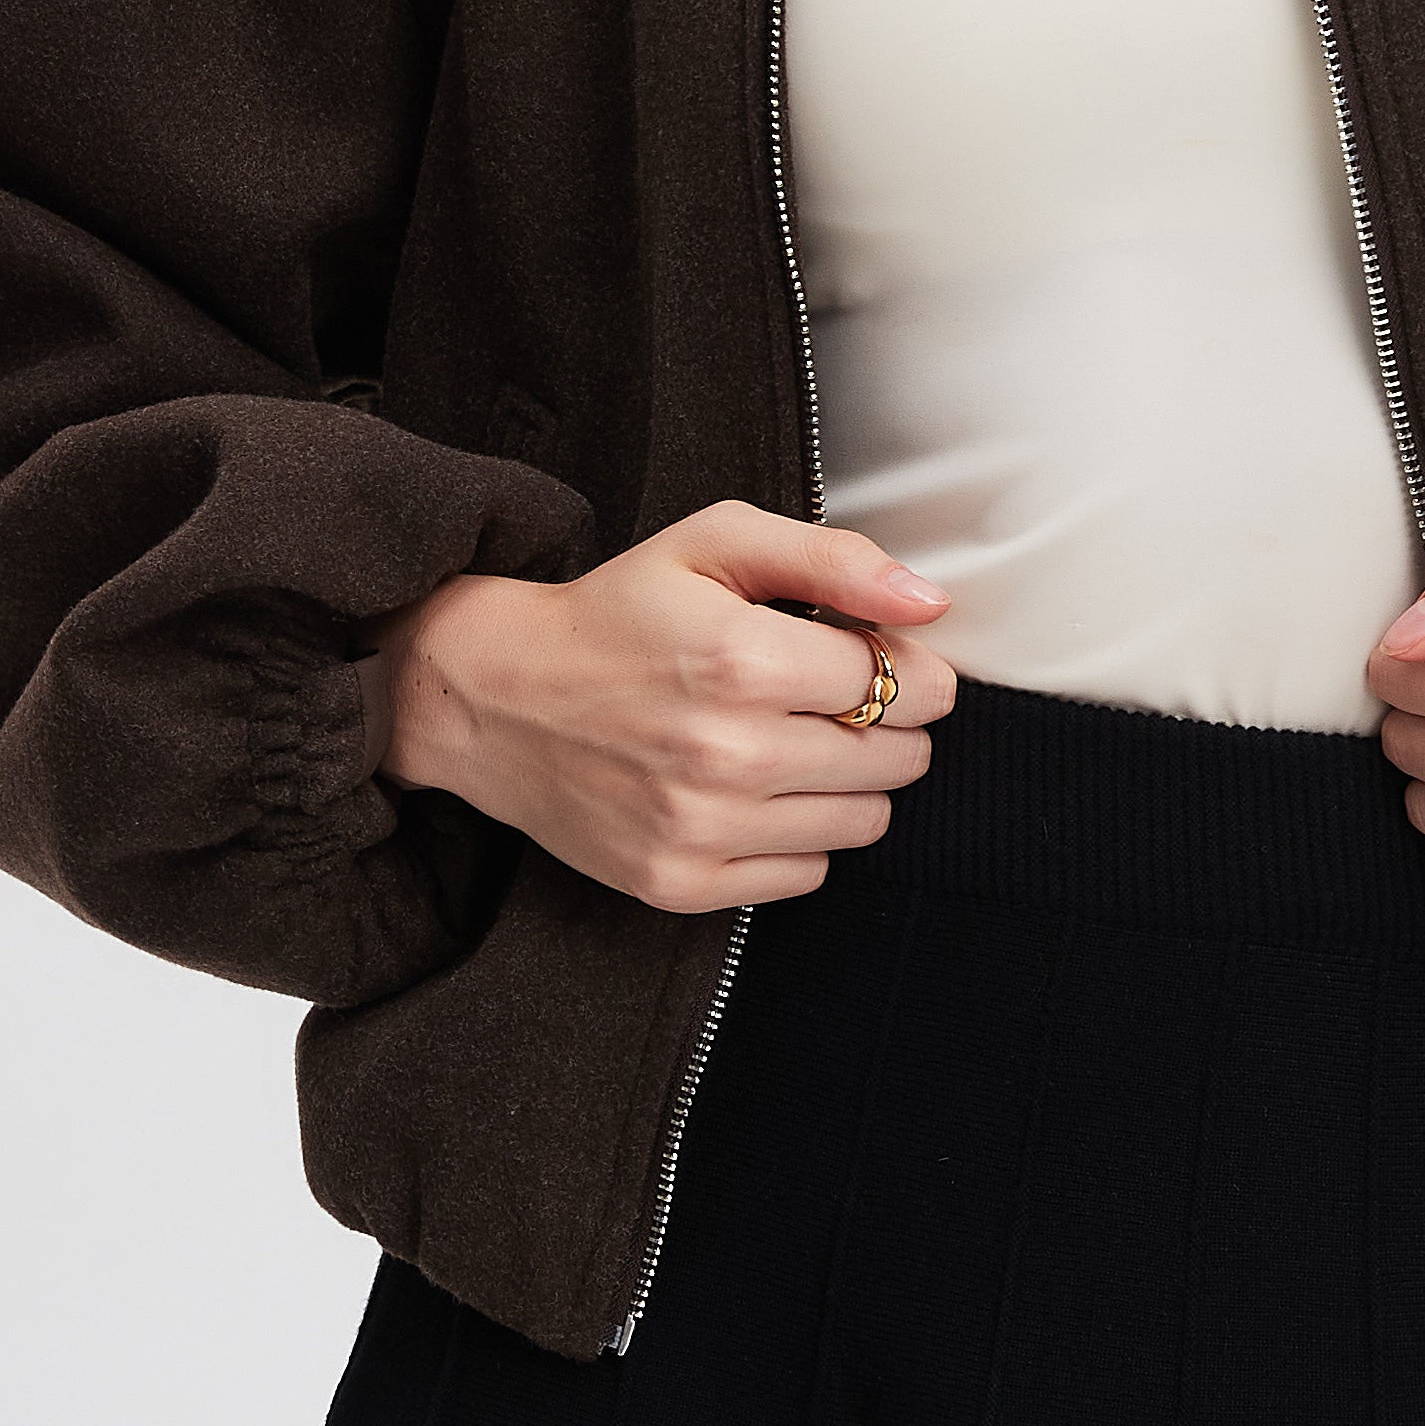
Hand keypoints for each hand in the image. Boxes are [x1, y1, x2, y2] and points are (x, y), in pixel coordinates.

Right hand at [372, 504, 955, 913]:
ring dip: (852, 782)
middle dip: (889, 724)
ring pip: (865, 822)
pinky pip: (808, 873)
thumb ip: (832, 560)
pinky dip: (801, 835)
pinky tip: (758, 792)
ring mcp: (702, 828)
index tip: (883, 660)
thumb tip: (929, 603)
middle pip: (896, 757)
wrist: (495, 698)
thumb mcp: (715, 544)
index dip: (910, 667)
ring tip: (797, 742)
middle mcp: (726, 753)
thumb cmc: (616, 614)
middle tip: (838, 699)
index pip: (902, 683)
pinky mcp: (680, 882)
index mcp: (741, 659)